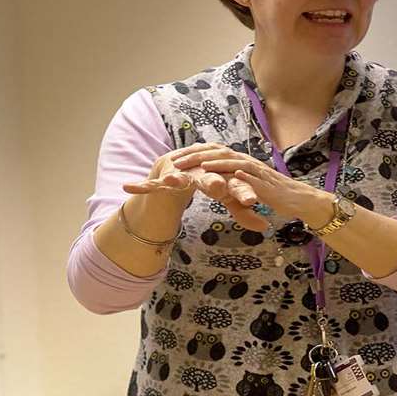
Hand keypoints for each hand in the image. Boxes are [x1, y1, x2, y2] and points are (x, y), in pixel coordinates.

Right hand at [122, 144, 267, 230]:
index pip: (235, 183)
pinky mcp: (164, 175)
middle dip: (216, 183)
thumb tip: (265, 226)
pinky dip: (144, 186)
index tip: (252, 201)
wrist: (179, 169)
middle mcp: (203, 169)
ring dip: (178, 178)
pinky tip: (131, 187)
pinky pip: (154, 184)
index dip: (243, 192)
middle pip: (211, 177)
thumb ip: (243, 211)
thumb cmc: (206, 183)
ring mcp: (183, 171)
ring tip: (174, 180)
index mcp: (221, 173)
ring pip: (183, 177)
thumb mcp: (226, 197)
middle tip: (219, 187)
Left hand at [188, 154, 335, 229]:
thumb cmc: (275, 194)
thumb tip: (220, 181)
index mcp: (241, 162)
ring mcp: (255, 171)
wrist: (299, 198)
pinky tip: (221, 173)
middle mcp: (247, 162)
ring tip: (194, 165)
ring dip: (212, 162)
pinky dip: (234, 174)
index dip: (195, 154)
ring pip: (230, 162)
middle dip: (196, 156)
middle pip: (218, 154)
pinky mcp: (263, 183)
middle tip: (176, 161)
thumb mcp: (248, 187)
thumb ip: (234, 182)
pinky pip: (246, 177)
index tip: (176, 159)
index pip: (215, 154)